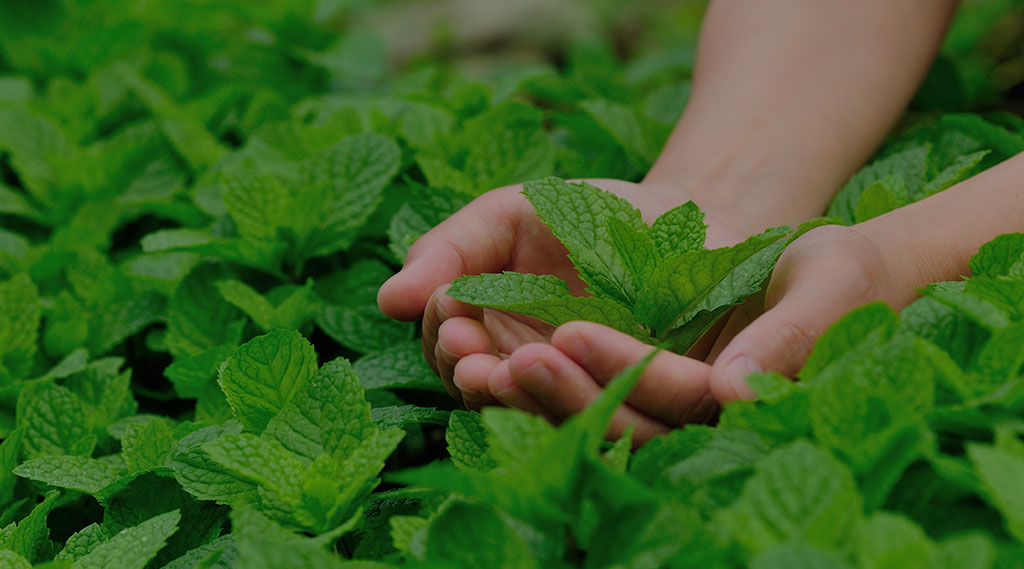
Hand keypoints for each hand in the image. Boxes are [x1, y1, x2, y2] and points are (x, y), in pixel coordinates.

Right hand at [376, 178, 749, 409]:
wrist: (675, 219)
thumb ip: (449, 250)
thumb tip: (388, 299)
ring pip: (547, 415)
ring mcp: (581, 395)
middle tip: (480, 363)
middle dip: (482, 380)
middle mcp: (530, 376)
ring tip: (523, 366)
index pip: (455, 356)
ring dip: (532, 399)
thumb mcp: (508, 216)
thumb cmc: (582, 215)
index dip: (450, 346)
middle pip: (493, 396)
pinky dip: (596, 400)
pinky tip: (586, 371)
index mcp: (490, 337)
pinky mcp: (639, 409)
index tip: (452, 325)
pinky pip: (614, 419)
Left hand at [485, 224, 904, 443]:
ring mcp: (648, 404)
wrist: (797, 262)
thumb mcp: (832, 282)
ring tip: (463, 348)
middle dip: (553, 392)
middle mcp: (685, 419)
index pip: (674, 401)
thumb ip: (793, 336)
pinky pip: (562, 387)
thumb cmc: (826, 269)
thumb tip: (732, 394)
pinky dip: (515, 371)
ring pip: (577, 415)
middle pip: (613, 424)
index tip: (567, 332)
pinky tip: (471, 341)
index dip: (621, 370)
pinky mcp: (617, 380)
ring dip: (518, 388)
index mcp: (736, 403)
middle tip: (493, 357)